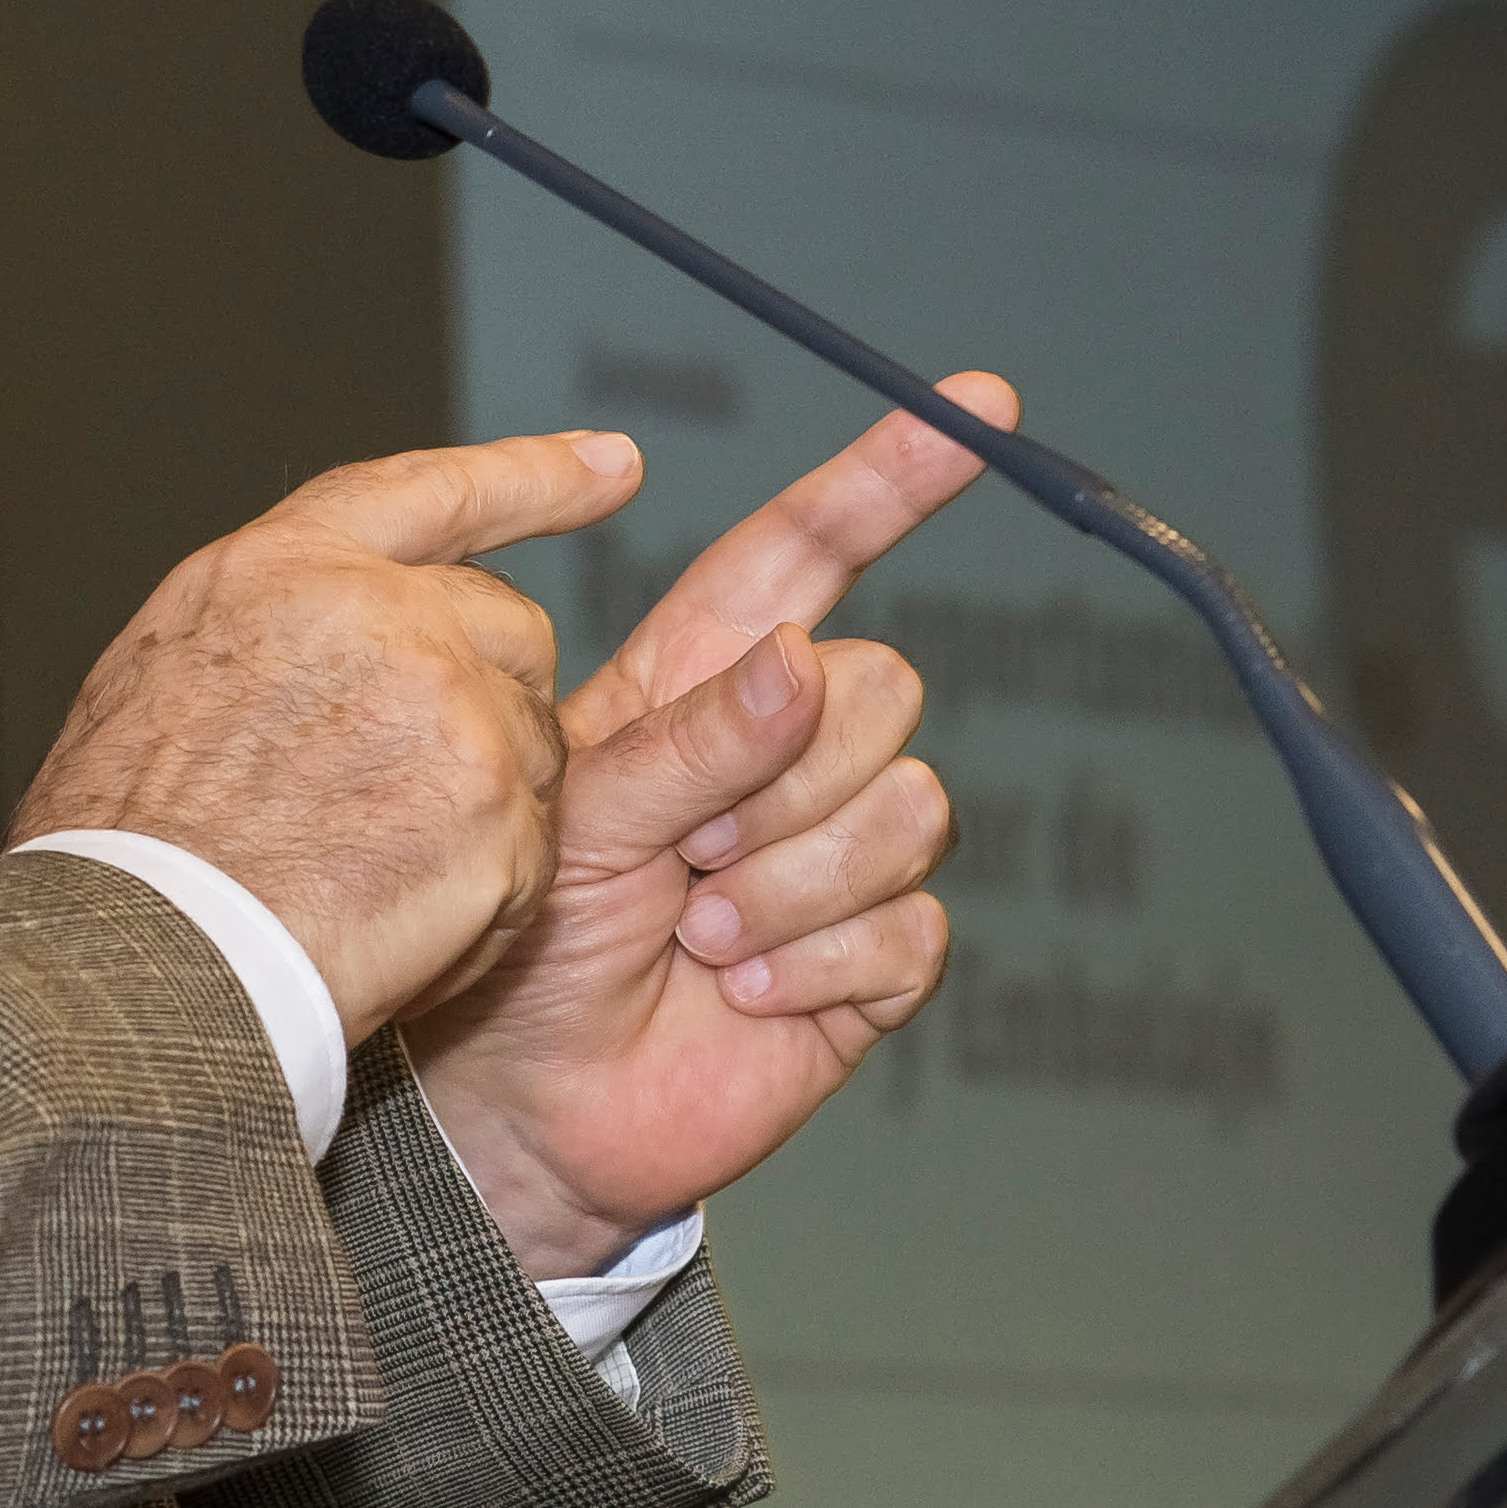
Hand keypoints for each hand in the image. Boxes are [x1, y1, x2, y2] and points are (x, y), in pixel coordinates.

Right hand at [14, 431, 645, 1040]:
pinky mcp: (499, 812)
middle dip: (488, 701)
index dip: (531, 476)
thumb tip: (331, 633)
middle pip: (510, 628)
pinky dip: (487, 897)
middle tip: (403, 792)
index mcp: (285, 569)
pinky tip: (397, 920)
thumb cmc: (126, 844)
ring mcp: (452, 709)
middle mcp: (381, 614)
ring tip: (370, 869)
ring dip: (485, 806)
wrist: (142, 957)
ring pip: (535, 744)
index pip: (433, 493)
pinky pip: (536, 850)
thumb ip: (275, 627)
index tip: (609, 463)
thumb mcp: (159, 673)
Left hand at [410, 379, 1010, 1279]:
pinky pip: (913, 926)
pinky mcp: (877, 956)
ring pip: (909, 808)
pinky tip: (744, 992)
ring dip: (790, 883)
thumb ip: (690, 737)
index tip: (978, 402)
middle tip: (685, 852)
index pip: (811, 551)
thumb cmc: (528, 942)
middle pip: (882, 685)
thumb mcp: (578, 815)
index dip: (892, 475)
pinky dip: (817, 965)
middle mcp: (792, 753)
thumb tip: (803, 660)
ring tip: (700, 933)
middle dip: (784, 777)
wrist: (532, 1105)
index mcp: (709, 684)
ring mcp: (843, 853)